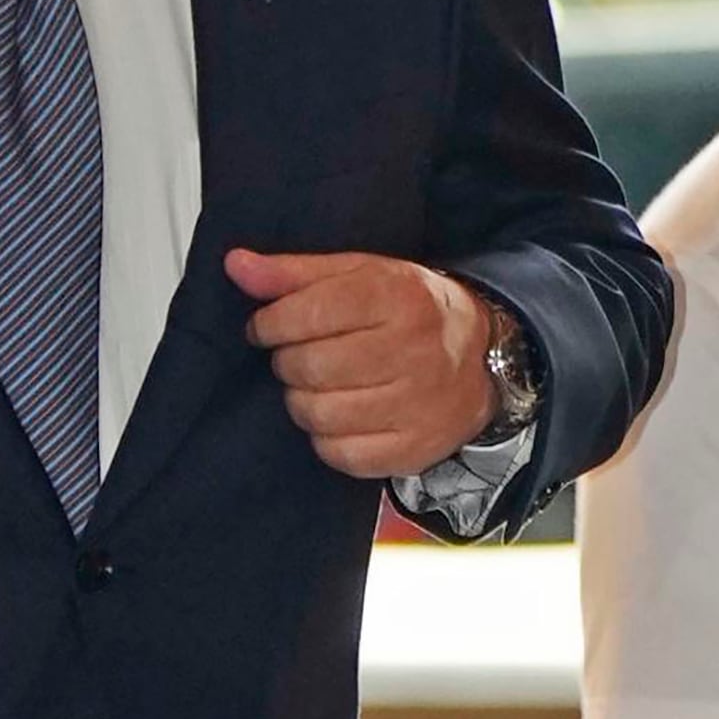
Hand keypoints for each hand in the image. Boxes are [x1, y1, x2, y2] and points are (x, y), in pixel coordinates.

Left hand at [223, 249, 497, 476]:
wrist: (482, 360)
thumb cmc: (408, 312)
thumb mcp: (360, 275)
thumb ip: (294, 272)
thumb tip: (236, 265)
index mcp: (399, 296)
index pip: (311, 311)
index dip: (272, 323)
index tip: (266, 327)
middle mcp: (414, 350)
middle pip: (310, 366)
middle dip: (287, 362)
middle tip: (298, 356)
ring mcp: (417, 404)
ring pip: (318, 413)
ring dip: (301, 401)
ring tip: (316, 386)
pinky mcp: (413, 448)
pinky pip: (340, 454)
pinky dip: (325, 438)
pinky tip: (337, 417)